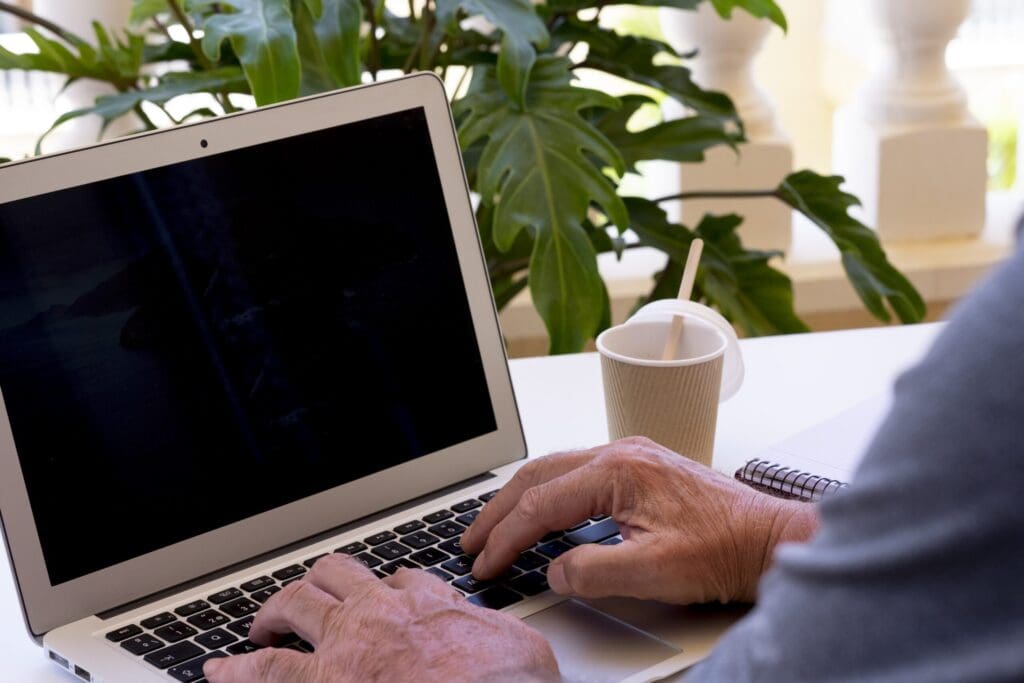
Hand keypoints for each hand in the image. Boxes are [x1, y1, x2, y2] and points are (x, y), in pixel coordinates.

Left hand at [203, 554, 558, 682]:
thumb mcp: (516, 641)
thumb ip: (485, 624)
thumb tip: (484, 625)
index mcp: (425, 600)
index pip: (394, 579)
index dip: (384, 589)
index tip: (381, 602)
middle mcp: (379, 612)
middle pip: (333, 575)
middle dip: (315, 585)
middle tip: (306, 604)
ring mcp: (346, 645)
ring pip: (295, 604)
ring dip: (275, 611)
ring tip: (261, 624)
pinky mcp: (325, 682)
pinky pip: (267, 669)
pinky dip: (237, 668)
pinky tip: (217, 670)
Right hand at [461, 437, 816, 603]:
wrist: (769, 539)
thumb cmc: (724, 549)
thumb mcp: (654, 571)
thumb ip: (594, 570)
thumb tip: (554, 571)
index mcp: (618, 470)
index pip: (541, 503)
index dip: (507, 537)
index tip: (485, 564)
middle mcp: (620, 453)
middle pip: (538, 475)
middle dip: (499, 510)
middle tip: (472, 541)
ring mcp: (631, 457)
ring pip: (556, 470)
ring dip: (522, 499)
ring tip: (495, 527)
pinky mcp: (641, 468)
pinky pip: (579, 474)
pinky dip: (550, 495)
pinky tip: (544, 514)